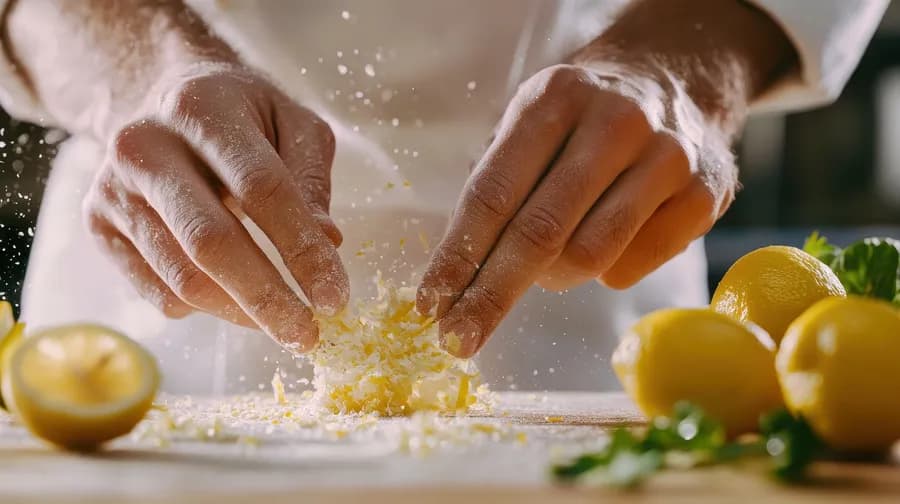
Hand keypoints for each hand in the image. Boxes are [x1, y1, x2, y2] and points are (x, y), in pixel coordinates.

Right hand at [83, 63, 347, 352]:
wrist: (156, 96)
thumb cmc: (239, 114)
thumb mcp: (290, 122)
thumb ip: (311, 178)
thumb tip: (329, 242)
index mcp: (202, 110)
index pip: (261, 189)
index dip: (301, 249)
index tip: (334, 297)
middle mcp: (146, 147)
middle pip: (212, 242)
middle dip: (267, 300)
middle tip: (307, 335)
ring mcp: (114, 189)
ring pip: (182, 277)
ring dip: (241, 313)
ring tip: (283, 322)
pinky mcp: (98, 224)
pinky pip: (158, 291)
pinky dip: (207, 308)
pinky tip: (235, 297)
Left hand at [418, 63, 738, 357]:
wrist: (678, 79)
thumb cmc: (583, 116)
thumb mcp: (532, 120)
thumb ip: (496, 181)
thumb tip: (454, 273)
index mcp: (555, 98)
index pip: (492, 194)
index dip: (457, 256)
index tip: (430, 304)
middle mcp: (614, 122)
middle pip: (539, 233)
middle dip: (491, 295)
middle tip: (460, 338)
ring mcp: (666, 157)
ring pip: (589, 256)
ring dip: (552, 279)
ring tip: (547, 267)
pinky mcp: (703, 194)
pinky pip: (633, 266)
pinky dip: (604, 272)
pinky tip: (604, 243)